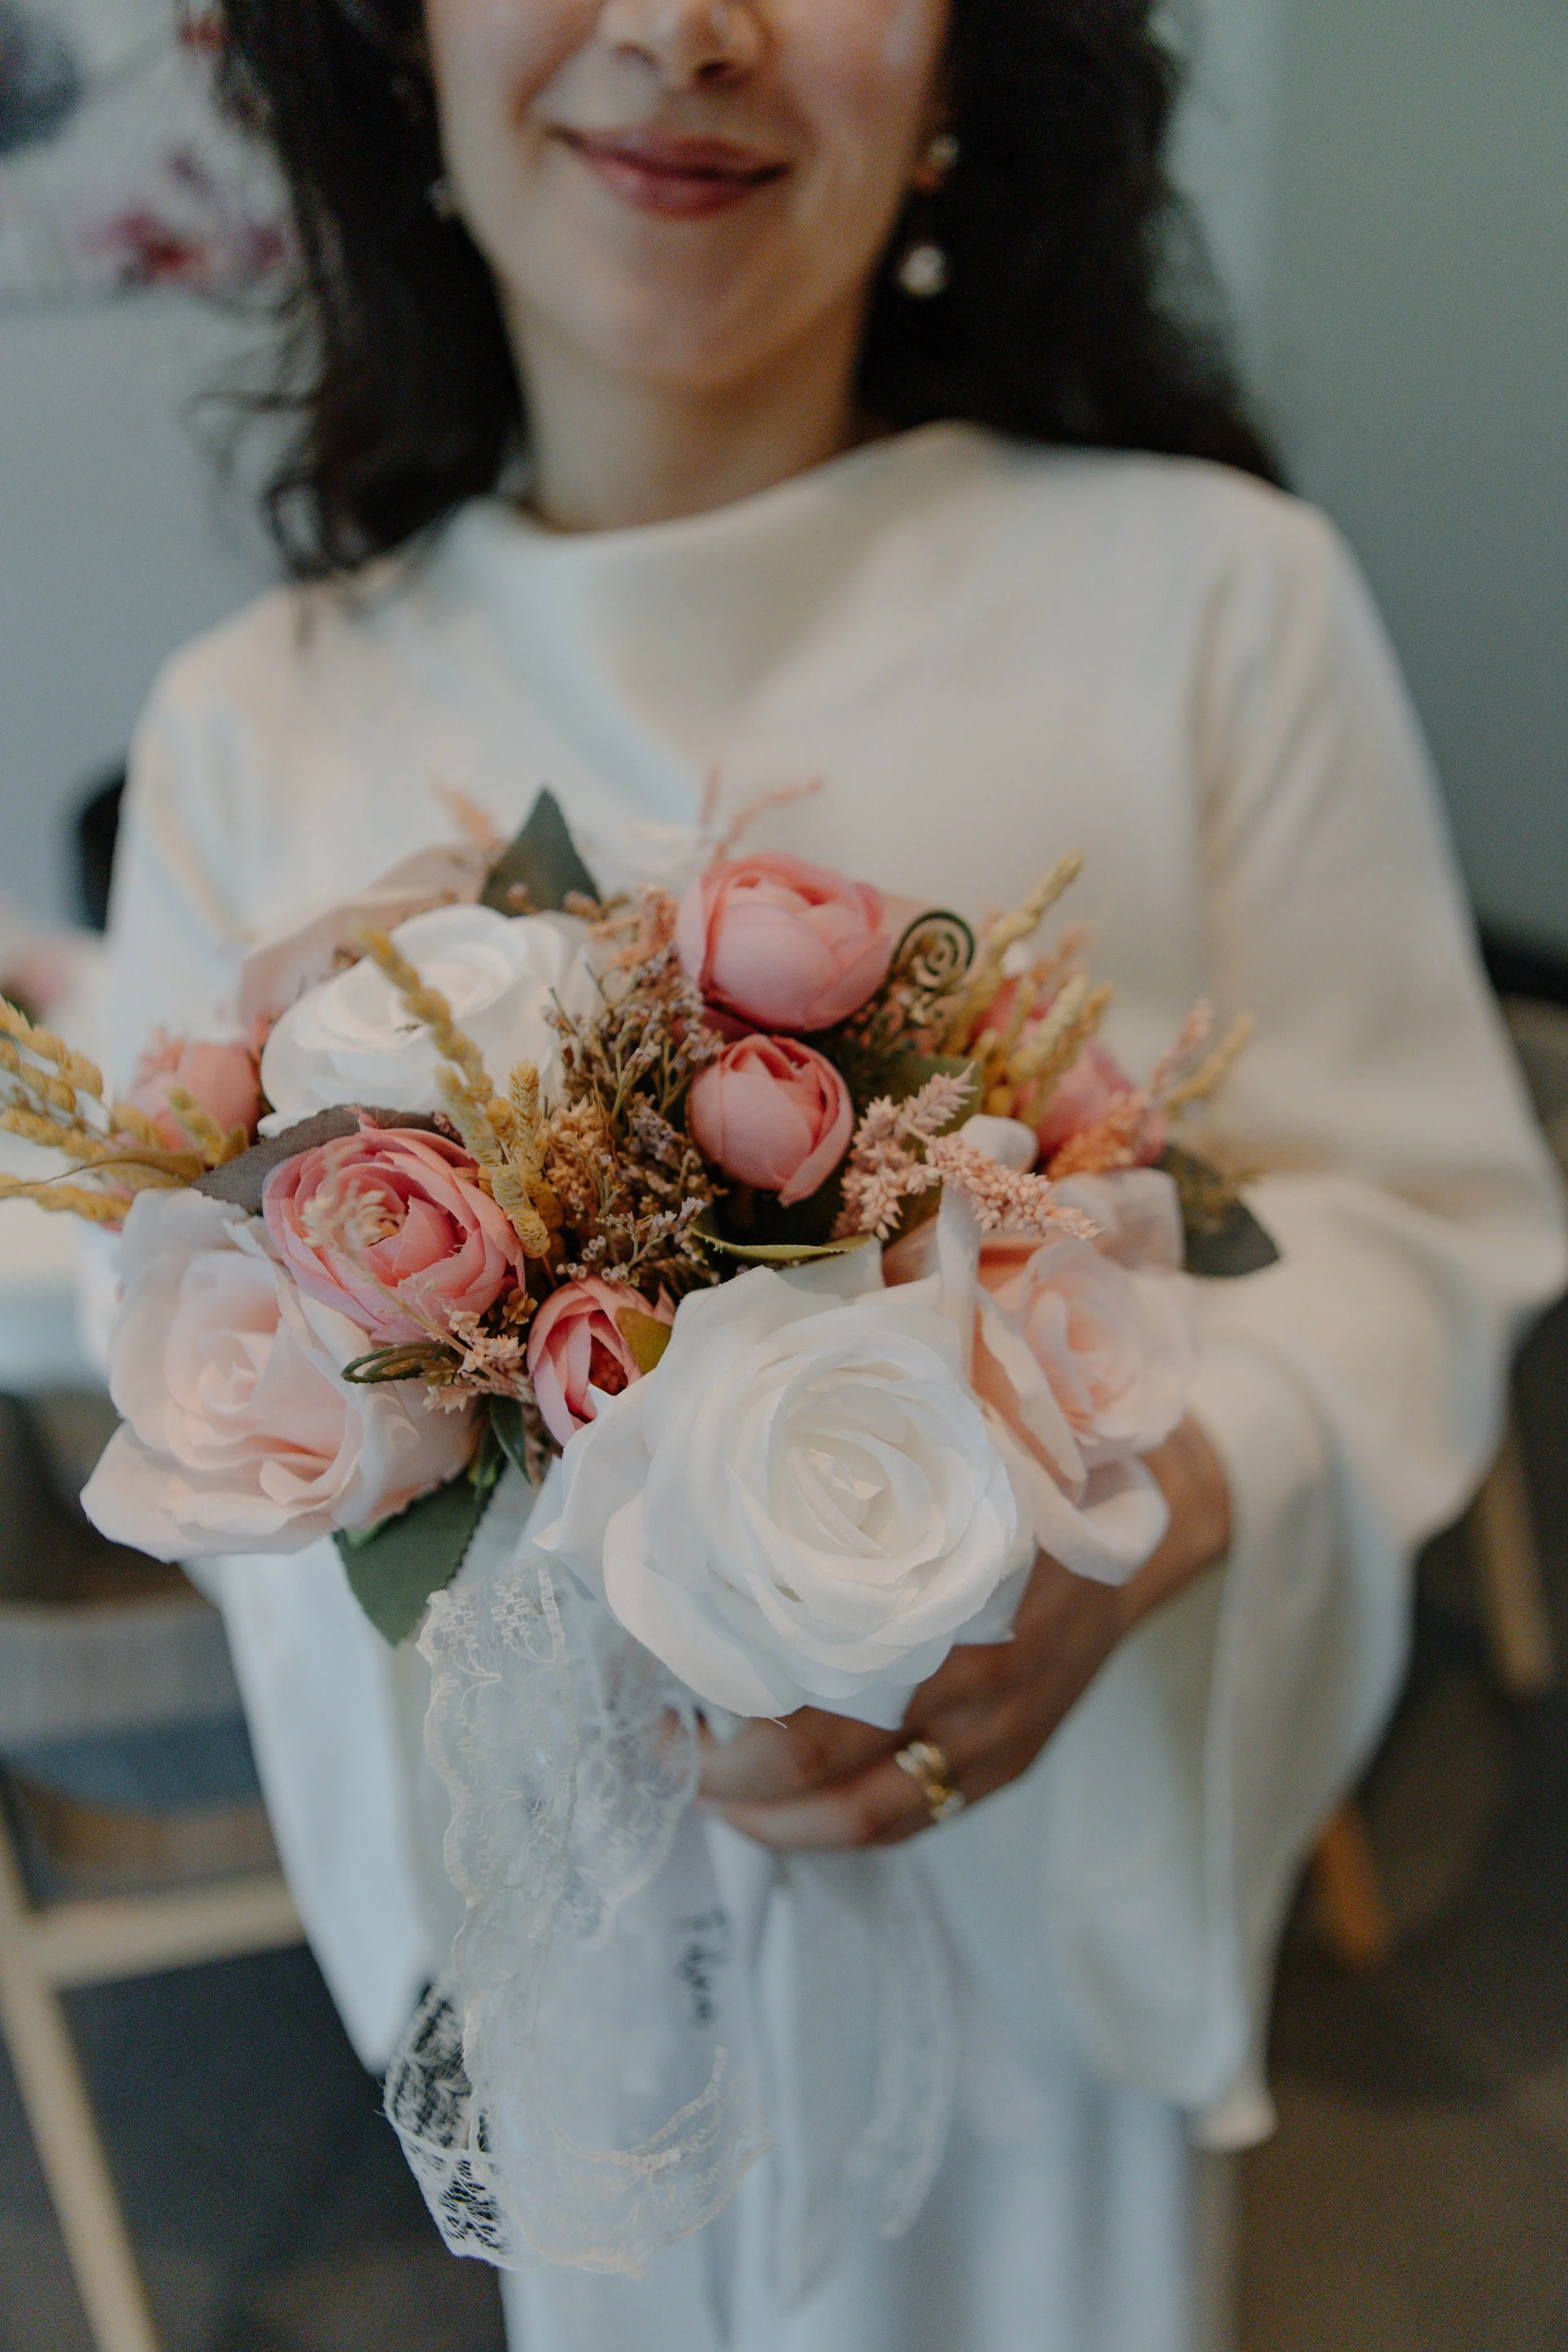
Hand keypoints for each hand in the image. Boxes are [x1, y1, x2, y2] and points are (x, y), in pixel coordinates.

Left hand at [698, 1416, 1230, 1851]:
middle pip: (822, 1756)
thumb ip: (861, 1405)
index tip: (655, 1677)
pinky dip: (835, 1828)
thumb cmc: (1031, 1454)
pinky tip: (779, 1813)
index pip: (812, 1661)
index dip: (722, 1681)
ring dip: (772, 1818)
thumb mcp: (956, 1416)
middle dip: (726, 1771)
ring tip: (704, 1795)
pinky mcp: (1011, 1762)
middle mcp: (974, 1671)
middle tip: (658, 1748)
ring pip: (865, 1813)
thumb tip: (748, 1374)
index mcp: (948, 1581)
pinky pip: (911, 1821)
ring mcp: (997, 1731)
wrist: (1153, 1509)